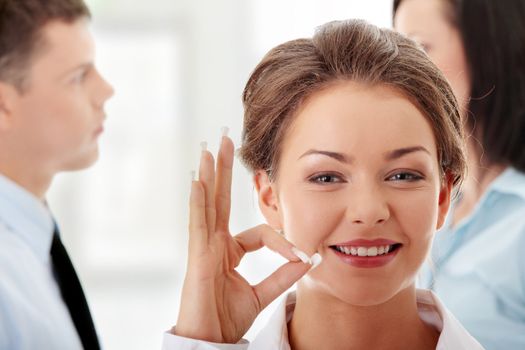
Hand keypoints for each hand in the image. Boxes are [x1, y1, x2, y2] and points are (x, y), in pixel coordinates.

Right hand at [173, 133, 311, 342]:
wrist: (211, 339)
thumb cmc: (227, 317)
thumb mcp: (262, 293)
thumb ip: (282, 276)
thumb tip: (306, 261)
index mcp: (229, 251)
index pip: (259, 234)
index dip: (282, 242)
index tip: (302, 256)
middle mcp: (215, 243)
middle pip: (221, 199)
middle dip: (224, 170)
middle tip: (226, 141)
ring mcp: (204, 246)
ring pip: (207, 204)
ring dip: (209, 175)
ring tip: (209, 150)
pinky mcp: (197, 255)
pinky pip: (198, 223)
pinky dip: (198, 201)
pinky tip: (198, 180)